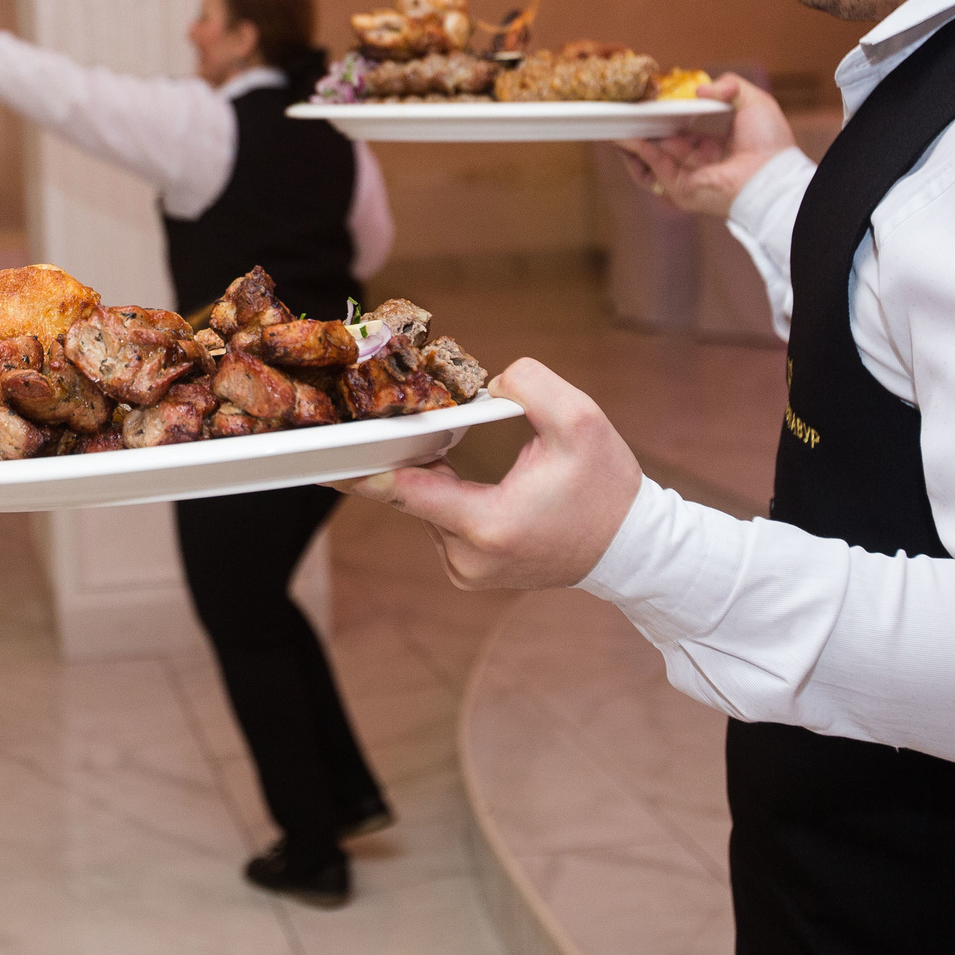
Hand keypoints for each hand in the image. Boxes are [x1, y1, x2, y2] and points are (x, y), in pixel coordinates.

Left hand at [334, 358, 642, 591]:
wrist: (631, 548)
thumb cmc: (607, 487)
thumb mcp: (581, 420)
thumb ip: (529, 384)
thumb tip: (487, 381)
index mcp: (488, 524)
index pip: (406, 493)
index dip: (364, 469)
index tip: (324, 458)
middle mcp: (468, 557)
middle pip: (412, 496)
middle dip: (406, 456)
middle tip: (384, 422)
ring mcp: (467, 570)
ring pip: (426, 508)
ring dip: (431, 476)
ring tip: (441, 446)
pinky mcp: (471, 572)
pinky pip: (441, 522)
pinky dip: (443, 495)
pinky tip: (457, 472)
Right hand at [614, 72, 797, 216]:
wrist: (773, 175)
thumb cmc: (770, 143)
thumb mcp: (754, 102)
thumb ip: (729, 86)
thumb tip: (699, 89)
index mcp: (715, 144)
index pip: (681, 130)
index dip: (663, 116)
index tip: (647, 102)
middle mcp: (698, 161)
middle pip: (660, 143)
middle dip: (640, 128)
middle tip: (622, 111)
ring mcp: (686, 176)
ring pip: (649, 157)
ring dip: (630, 140)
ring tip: (614, 122)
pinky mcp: (678, 188)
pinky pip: (650, 169)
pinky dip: (635, 152)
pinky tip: (624, 135)